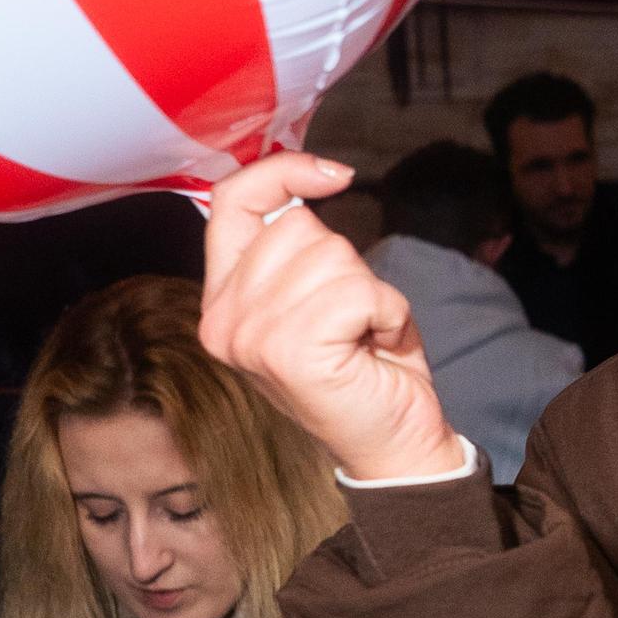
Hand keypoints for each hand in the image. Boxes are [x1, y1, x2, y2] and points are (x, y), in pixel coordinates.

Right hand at [200, 155, 466, 483]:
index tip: (334, 176)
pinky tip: (374, 346)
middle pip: (297, 227)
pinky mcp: (288, 351)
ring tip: (361, 335)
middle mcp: (223, 319)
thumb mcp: (319, 292)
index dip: (282, 173)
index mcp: (222, 300)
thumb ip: (294, 245)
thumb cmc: (364, 365)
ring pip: (331, 255)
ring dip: (368, 291)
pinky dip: (385, 310)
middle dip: (344, 263)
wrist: (395, 444)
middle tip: (350, 319)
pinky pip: (357, 289)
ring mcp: (251, 337)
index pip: (231, 201)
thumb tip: (307, 177)